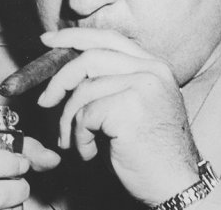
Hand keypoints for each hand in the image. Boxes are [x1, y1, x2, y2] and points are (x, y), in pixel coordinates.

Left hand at [35, 28, 199, 204]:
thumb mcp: (133, 107)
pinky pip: (86, 115)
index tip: (48, 41)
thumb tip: (66, 71)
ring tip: (73, 142)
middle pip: (89, 58)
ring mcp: (143, 87)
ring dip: (69, 120)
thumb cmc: (150, 152)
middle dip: (59, 80)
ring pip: (84, 91)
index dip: (74, 37)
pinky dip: (80, 137)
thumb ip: (111, 83)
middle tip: (44, 102)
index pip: (108, 38)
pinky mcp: (131, 108)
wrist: (175, 183)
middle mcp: (152, 70)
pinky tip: (90, 152)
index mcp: (153, 66)